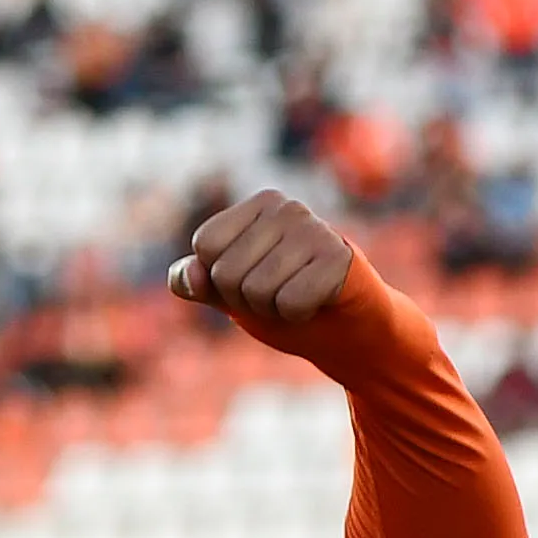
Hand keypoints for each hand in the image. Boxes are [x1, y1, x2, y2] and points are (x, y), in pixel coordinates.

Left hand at [169, 185, 361, 326]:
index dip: (221, 281)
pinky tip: (321, 303)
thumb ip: (199, 283)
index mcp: (259, 205)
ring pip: (257, 290)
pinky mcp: (339, 258)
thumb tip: (189, 275)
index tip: (254, 281)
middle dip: (249, 301)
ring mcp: (315, 230)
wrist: (348, 332)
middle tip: (281, 296)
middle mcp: (287, 208)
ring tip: (301, 299)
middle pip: (227, 273)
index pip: (205, 246)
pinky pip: (291, 302)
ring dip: (275, 311)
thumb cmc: (287, 306)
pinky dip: (300, 315)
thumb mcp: (233, 296)